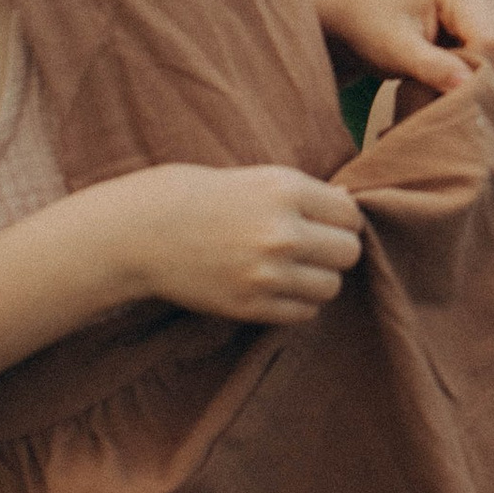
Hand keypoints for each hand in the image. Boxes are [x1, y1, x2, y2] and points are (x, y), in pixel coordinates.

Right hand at [104, 163, 363, 322]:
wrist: (142, 231)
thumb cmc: (200, 197)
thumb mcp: (255, 180)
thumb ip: (304, 193)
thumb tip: (350, 201)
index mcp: (285, 190)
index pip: (350, 215)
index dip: (341, 221)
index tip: (323, 223)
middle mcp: (282, 231)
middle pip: (348, 253)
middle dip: (334, 251)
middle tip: (311, 249)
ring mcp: (266, 272)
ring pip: (331, 287)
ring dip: (317, 279)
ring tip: (290, 268)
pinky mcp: (250, 305)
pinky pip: (303, 313)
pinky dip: (296, 303)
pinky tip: (274, 287)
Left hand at [317, 0, 493, 96]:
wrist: (354, 22)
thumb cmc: (368, 29)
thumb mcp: (396, 50)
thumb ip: (433, 67)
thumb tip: (470, 87)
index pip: (490, 42)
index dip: (473, 74)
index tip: (442, 91)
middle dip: (470, 75)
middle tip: (430, 81)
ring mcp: (484, 6)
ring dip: (468, 76)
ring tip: (432, 74)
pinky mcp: (481, 23)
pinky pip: (489, 59)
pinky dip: (468, 73)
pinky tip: (441, 71)